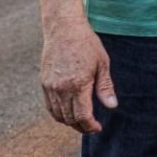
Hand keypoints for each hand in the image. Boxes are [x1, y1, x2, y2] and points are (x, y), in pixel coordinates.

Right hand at [40, 18, 117, 133]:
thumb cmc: (87, 44)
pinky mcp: (44, 83)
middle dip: (81, 126)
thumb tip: (112, 106)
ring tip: (81, 121)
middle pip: (69, 118)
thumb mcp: (102, 63)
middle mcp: (61, 88)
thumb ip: (105, 87)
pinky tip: (68, 113)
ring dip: (69, 122)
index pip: (82, 115)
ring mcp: (50, 87)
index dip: (90, 126)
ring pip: (58, 115)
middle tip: (92, 127)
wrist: (64, 29)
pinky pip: (50, 106)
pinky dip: (58, 114)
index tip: (98, 128)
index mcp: (78, 84)